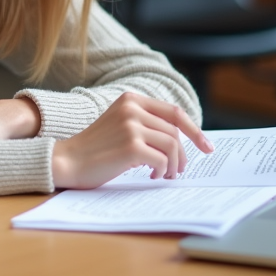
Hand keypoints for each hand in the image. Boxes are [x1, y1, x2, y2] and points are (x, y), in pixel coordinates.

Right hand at [51, 92, 212, 188]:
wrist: (68, 161)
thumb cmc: (95, 148)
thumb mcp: (120, 125)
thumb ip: (145, 124)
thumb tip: (182, 140)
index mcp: (130, 99)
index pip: (174, 112)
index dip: (195, 130)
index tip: (207, 147)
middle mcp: (131, 108)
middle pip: (175, 132)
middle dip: (182, 155)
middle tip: (178, 171)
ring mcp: (131, 126)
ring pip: (172, 146)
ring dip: (174, 165)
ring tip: (164, 175)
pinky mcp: (131, 146)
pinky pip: (162, 160)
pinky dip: (162, 171)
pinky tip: (152, 176)